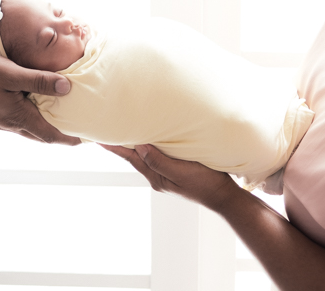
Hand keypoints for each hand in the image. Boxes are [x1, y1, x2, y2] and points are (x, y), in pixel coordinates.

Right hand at [0, 53, 80, 145]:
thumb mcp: (11, 73)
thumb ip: (38, 80)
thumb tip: (67, 88)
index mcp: (19, 117)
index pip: (51, 135)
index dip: (70, 139)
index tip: (87, 140)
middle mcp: (11, 125)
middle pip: (41, 136)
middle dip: (61, 135)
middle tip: (78, 130)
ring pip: (29, 130)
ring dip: (45, 127)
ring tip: (59, 118)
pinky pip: (17, 123)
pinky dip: (31, 120)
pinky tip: (31, 108)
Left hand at [102, 144, 238, 211]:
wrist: (223, 195)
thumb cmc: (204, 183)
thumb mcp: (180, 172)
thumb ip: (159, 161)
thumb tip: (139, 147)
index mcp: (156, 177)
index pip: (131, 158)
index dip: (116, 148)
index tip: (100, 138)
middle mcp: (157, 176)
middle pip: (134, 157)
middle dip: (121, 144)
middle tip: (107, 130)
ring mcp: (166, 174)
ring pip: (145, 155)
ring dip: (134, 144)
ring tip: (123, 131)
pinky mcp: (175, 169)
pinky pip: (157, 155)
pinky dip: (149, 146)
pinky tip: (150, 139)